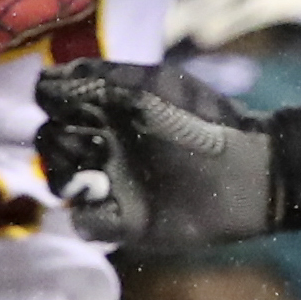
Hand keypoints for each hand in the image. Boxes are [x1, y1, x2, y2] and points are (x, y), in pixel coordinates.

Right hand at [33, 60, 278, 248]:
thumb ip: (104, 76)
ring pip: (61, 181)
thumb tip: (50, 79)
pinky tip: (108, 200)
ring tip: (98, 172)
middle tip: (93, 143)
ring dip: (66, 174)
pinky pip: (86, 222)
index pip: (53, 103)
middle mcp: (105, 145)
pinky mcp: (126, 223)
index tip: (69, 101)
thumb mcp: (156, 85)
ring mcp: (113, 184)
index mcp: (109, 109)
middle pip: (50, 142)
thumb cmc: (206, 119)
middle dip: (59, 141)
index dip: (53, 101)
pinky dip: (88, 214)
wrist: (249, 171)